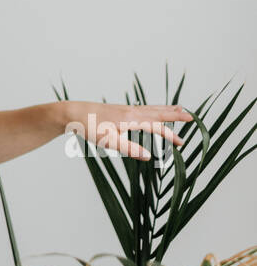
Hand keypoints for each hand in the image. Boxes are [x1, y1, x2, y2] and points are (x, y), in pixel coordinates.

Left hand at [61, 101, 191, 160]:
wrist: (73, 112)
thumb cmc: (89, 127)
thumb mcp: (109, 141)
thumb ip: (129, 148)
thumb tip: (149, 156)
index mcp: (131, 118)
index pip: (156, 126)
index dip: (170, 135)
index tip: (182, 143)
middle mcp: (131, 111)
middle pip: (158, 112)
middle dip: (175, 115)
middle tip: (192, 116)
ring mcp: (126, 109)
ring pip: (151, 108)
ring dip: (166, 110)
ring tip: (179, 110)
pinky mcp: (120, 111)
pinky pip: (143, 109)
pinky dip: (154, 110)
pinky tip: (153, 112)